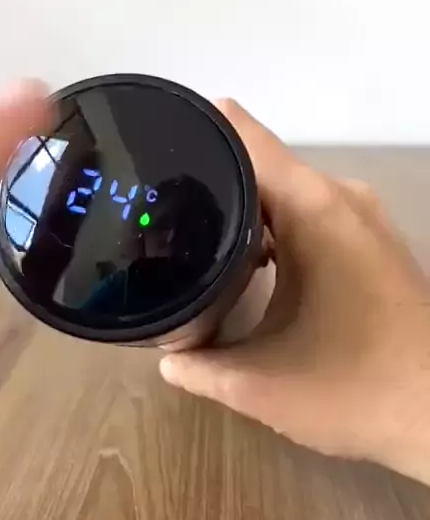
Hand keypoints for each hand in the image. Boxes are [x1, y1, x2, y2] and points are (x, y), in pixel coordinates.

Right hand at [160, 101, 429, 484]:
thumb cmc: (356, 390)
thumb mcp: (262, 385)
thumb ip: (200, 367)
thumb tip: (165, 358)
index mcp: (312, 207)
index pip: (242, 134)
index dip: (194, 129)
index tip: (147, 150)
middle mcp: (339, 196)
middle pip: (259, 163)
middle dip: (208, 180)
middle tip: (155, 211)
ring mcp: (362, 216)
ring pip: (286, 191)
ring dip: (244, 209)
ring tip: (190, 237)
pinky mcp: (372, 240)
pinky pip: (311, 212)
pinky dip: (276, 228)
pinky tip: (247, 262)